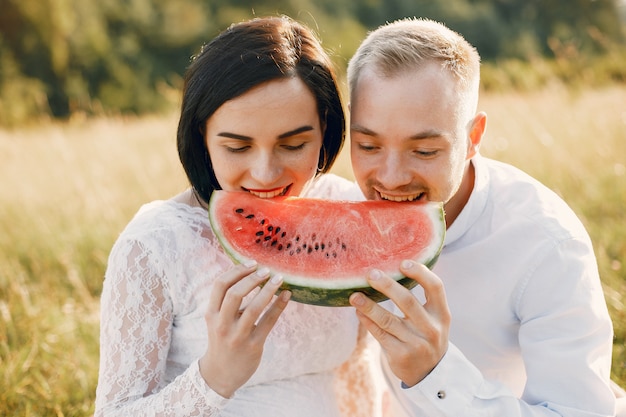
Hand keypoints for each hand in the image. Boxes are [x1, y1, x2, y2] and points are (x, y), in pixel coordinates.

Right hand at [199, 261, 290, 397]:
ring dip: (268, 290)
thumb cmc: (222, 339)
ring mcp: (238, 336)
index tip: (252, 263)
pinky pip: (269, 321)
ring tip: (279, 279)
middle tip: (267, 270)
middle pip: (235, 294)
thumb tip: (250, 273)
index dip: (236, 271)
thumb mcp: (217, 320)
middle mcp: (222, 324)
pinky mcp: (254, 345)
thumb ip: (228, 301)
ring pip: (254, 308)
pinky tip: (287, 295)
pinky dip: (279, 306)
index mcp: (211, 314)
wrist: (220, 374)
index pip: (220, 285)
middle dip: (252, 278)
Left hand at [349, 260, 449, 386]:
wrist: (429, 373)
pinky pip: (380, 334)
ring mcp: (416, 343)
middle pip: (407, 301)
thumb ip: (421, 299)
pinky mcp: (400, 355)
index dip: (420, 273)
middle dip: (387, 286)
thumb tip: (389, 271)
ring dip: (368, 305)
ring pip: (388, 320)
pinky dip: (367, 321)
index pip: (435, 287)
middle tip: (370, 274)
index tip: (403, 262)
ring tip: (354, 295)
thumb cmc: (426, 335)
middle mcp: (431, 329)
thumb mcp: (433, 318)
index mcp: (441, 314)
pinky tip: (358, 312)